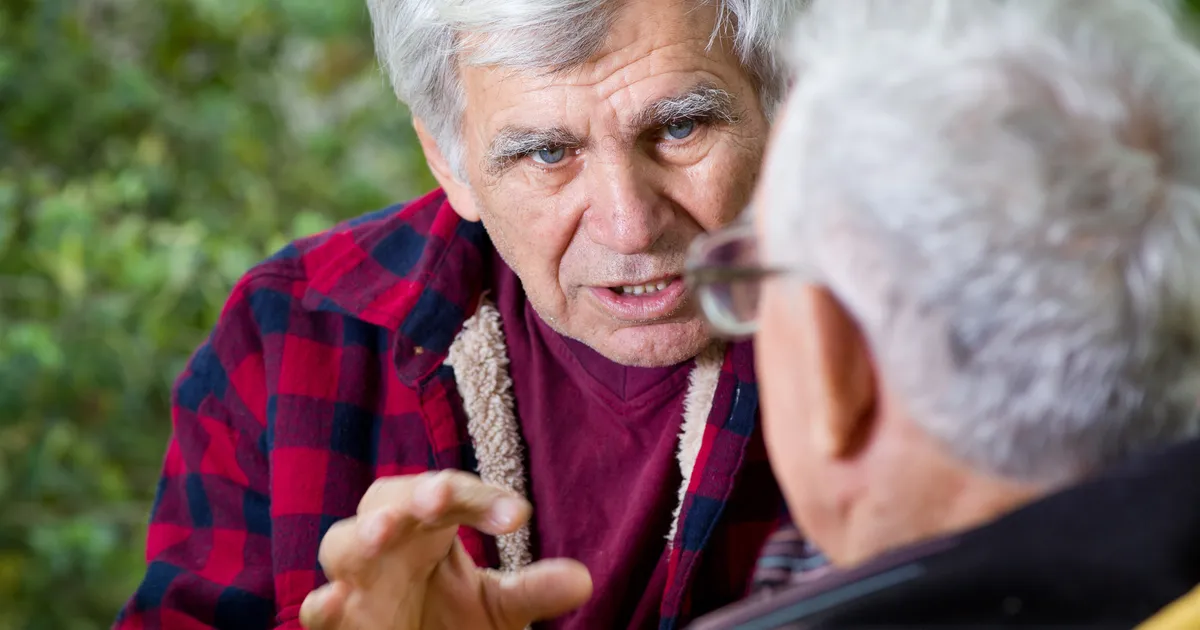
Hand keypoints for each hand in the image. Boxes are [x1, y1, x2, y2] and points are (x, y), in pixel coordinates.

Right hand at [299, 470, 592, 629]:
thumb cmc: (454, 621)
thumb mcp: (500, 608)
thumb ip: (532, 591)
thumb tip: (583, 580)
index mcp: (428, 525)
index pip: (452, 495)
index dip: (481, 499)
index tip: (519, 516)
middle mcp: (389, 542)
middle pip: (387, 497)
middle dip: (412, 496)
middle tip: (439, 499)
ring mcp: (359, 579)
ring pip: (342, 542)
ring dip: (363, 535)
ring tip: (383, 535)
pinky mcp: (341, 619)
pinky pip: (320, 606)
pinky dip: (323, 603)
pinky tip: (334, 600)